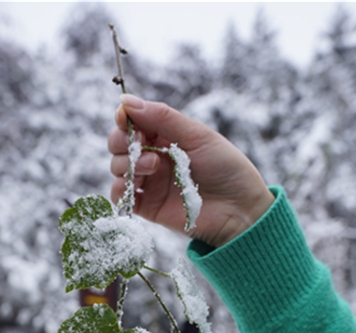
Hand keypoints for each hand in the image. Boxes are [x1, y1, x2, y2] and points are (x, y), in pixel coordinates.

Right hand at [108, 95, 273, 247]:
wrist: (238, 210)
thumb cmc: (226, 168)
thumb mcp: (197, 135)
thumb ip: (162, 118)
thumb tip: (126, 100)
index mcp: (165, 136)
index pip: (132, 121)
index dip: (124, 118)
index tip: (125, 118)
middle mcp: (153, 157)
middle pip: (118, 144)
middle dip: (122, 141)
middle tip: (140, 144)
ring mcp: (149, 182)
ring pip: (116, 167)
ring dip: (127, 163)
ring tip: (153, 166)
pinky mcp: (147, 206)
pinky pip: (119, 195)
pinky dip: (120, 188)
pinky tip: (137, 184)